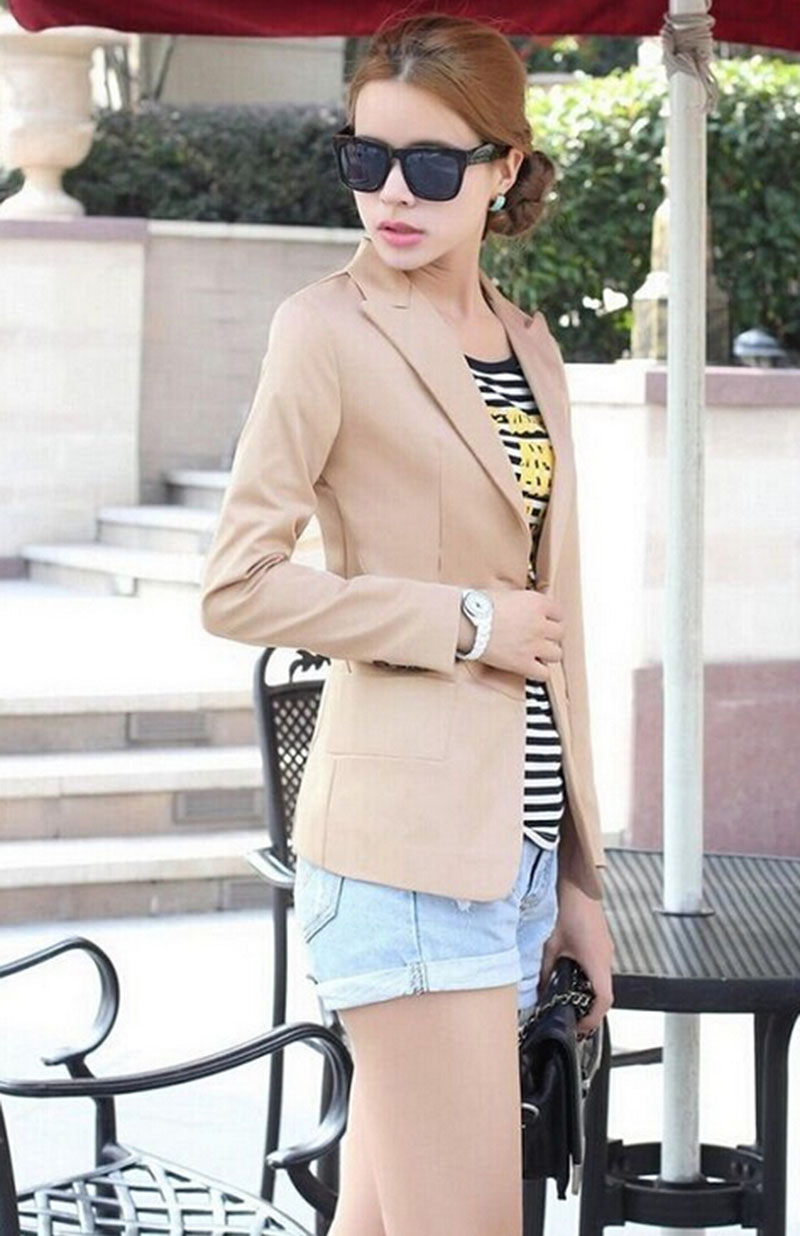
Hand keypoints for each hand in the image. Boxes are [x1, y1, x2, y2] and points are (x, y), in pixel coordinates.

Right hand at [480, 588, 563, 681]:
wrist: (466, 622)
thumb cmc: (478, 606)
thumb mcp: (505, 594)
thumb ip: (520, 602)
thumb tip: (521, 606)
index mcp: (537, 603)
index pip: (559, 613)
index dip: (551, 618)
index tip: (546, 621)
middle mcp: (539, 623)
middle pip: (560, 633)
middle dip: (550, 636)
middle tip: (540, 638)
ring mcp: (533, 645)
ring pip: (556, 654)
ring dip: (547, 654)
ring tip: (536, 653)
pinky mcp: (523, 663)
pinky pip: (544, 674)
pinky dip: (539, 672)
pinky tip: (532, 667)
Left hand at [538, 877, 613, 1037]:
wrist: (577, 881)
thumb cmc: (567, 907)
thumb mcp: (550, 944)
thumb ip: (544, 970)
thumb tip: (537, 989)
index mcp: (596, 960)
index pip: (604, 1000)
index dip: (594, 1018)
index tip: (582, 1027)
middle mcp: (606, 956)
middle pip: (604, 992)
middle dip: (590, 1008)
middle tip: (573, 1016)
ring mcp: (605, 947)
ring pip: (602, 978)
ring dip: (590, 990)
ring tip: (570, 996)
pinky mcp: (601, 940)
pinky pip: (599, 964)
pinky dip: (589, 975)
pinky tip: (571, 971)